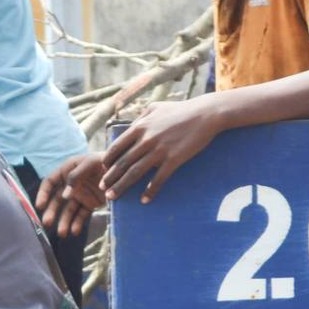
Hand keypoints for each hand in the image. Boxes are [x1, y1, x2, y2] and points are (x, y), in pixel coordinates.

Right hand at [36, 152, 106, 238]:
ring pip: (68, 210)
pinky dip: (78, 223)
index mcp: (67, 170)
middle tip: (47, 224)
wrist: (126, 168)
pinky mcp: (90, 204)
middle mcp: (71, 184)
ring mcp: (80, 195)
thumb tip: (63, 196)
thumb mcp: (90, 163)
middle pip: (57, 200)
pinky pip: (81, 215)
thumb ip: (75, 177)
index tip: (39, 206)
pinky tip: (75, 231)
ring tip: (63, 234)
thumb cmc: (106, 161)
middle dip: (52, 212)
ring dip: (64, 222)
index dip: (43, 194)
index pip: (49, 183)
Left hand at [101, 98, 224, 203]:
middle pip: (122, 163)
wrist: (206, 114)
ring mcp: (159, 150)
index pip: (116, 147)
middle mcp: (146, 139)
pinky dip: (150, 191)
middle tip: (102, 189)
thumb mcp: (156, 107)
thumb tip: (131, 125)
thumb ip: (141, 117)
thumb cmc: (181, 110)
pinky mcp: (174, 159)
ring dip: (122, 186)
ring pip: (135, 172)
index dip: (107, 161)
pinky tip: (144, 200)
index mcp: (140, 127)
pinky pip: (158, 178)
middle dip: (110, 178)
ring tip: (113, 197)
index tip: (103, 170)